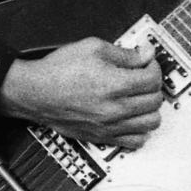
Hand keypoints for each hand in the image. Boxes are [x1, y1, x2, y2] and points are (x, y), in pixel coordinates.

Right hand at [0, 38, 162, 150]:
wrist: (35, 92)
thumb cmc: (58, 71)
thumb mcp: (93, 48)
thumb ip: (124, 53)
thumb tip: (145, 54)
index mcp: (116, 85)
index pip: (154, 79)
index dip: (153, 66)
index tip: (146, 62)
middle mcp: (116, 109)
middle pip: (155, 101)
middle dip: (152, 85)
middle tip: (142, 76)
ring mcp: (110, 126)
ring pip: (151, 123)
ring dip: (150, 108)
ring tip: (140, 97)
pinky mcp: (102, 137)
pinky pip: (136, 142)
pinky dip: (140, 130)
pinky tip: (133, 117)